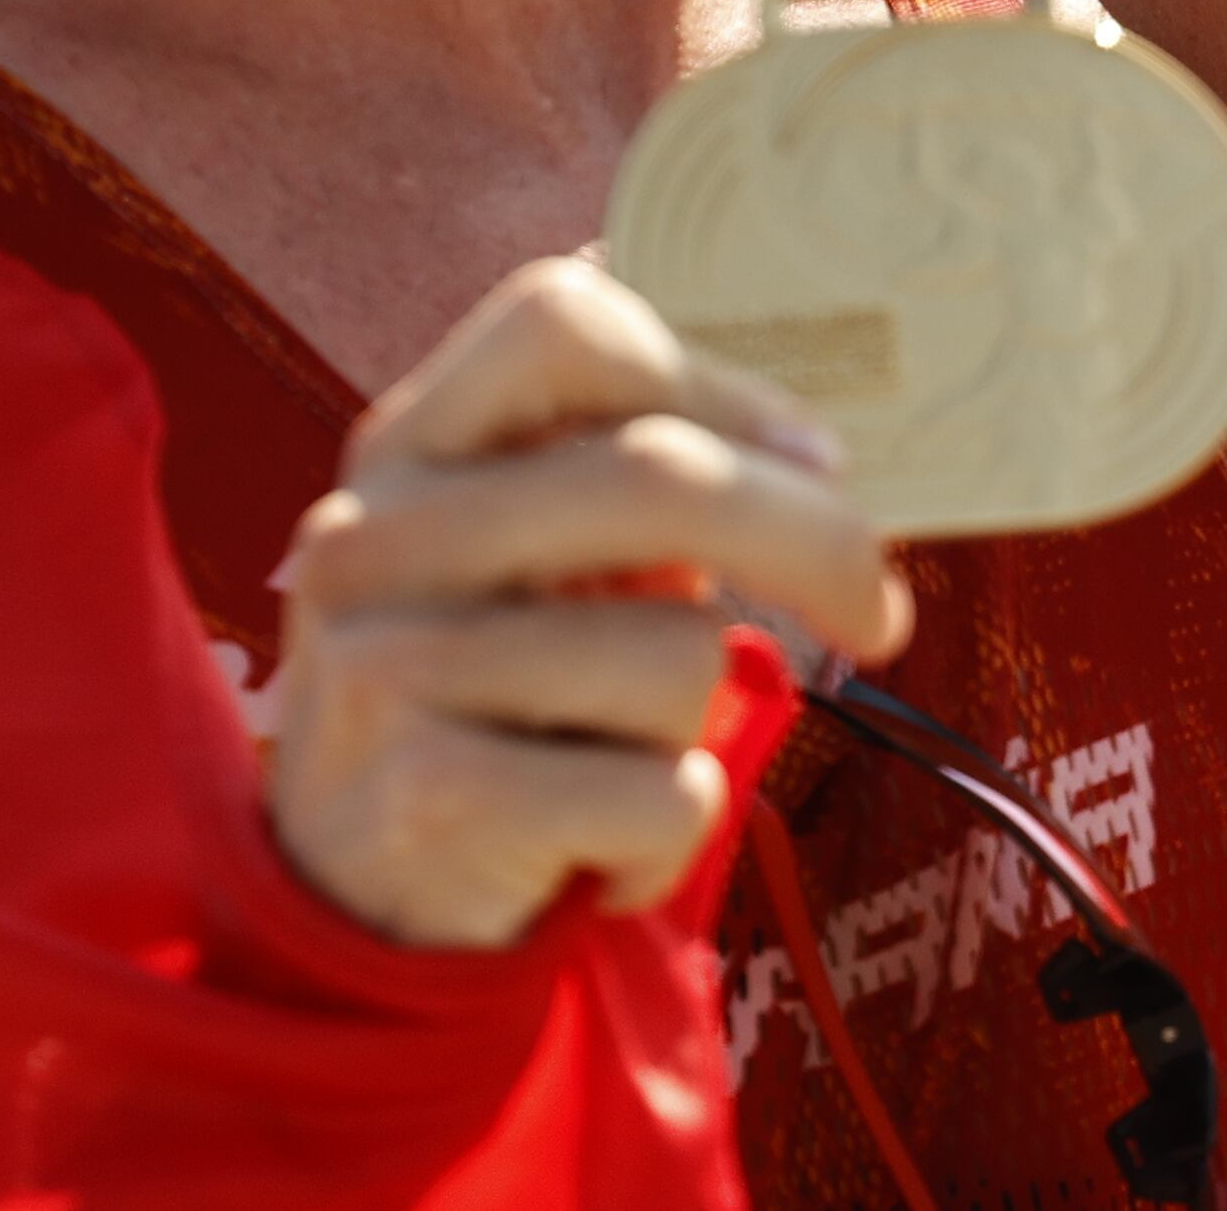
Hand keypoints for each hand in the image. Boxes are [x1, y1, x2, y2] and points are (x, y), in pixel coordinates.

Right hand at [268, 257, 910, 948]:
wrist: (347, 906)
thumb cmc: (494, 706)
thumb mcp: (526, 563)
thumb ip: (627, 481)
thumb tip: (814, 452)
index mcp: (409, 446)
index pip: (562, 321)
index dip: (716, 378)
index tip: (813, 455)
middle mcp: (376, 535)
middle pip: (655, 474)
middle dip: (815, 542)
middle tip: (879, 611)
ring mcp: (388, 662)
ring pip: (681, 653)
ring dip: (694, 725)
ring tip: (610, 759)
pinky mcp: (429, 795)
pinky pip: (661, 794)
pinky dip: (666, 837)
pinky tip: (593, 850)